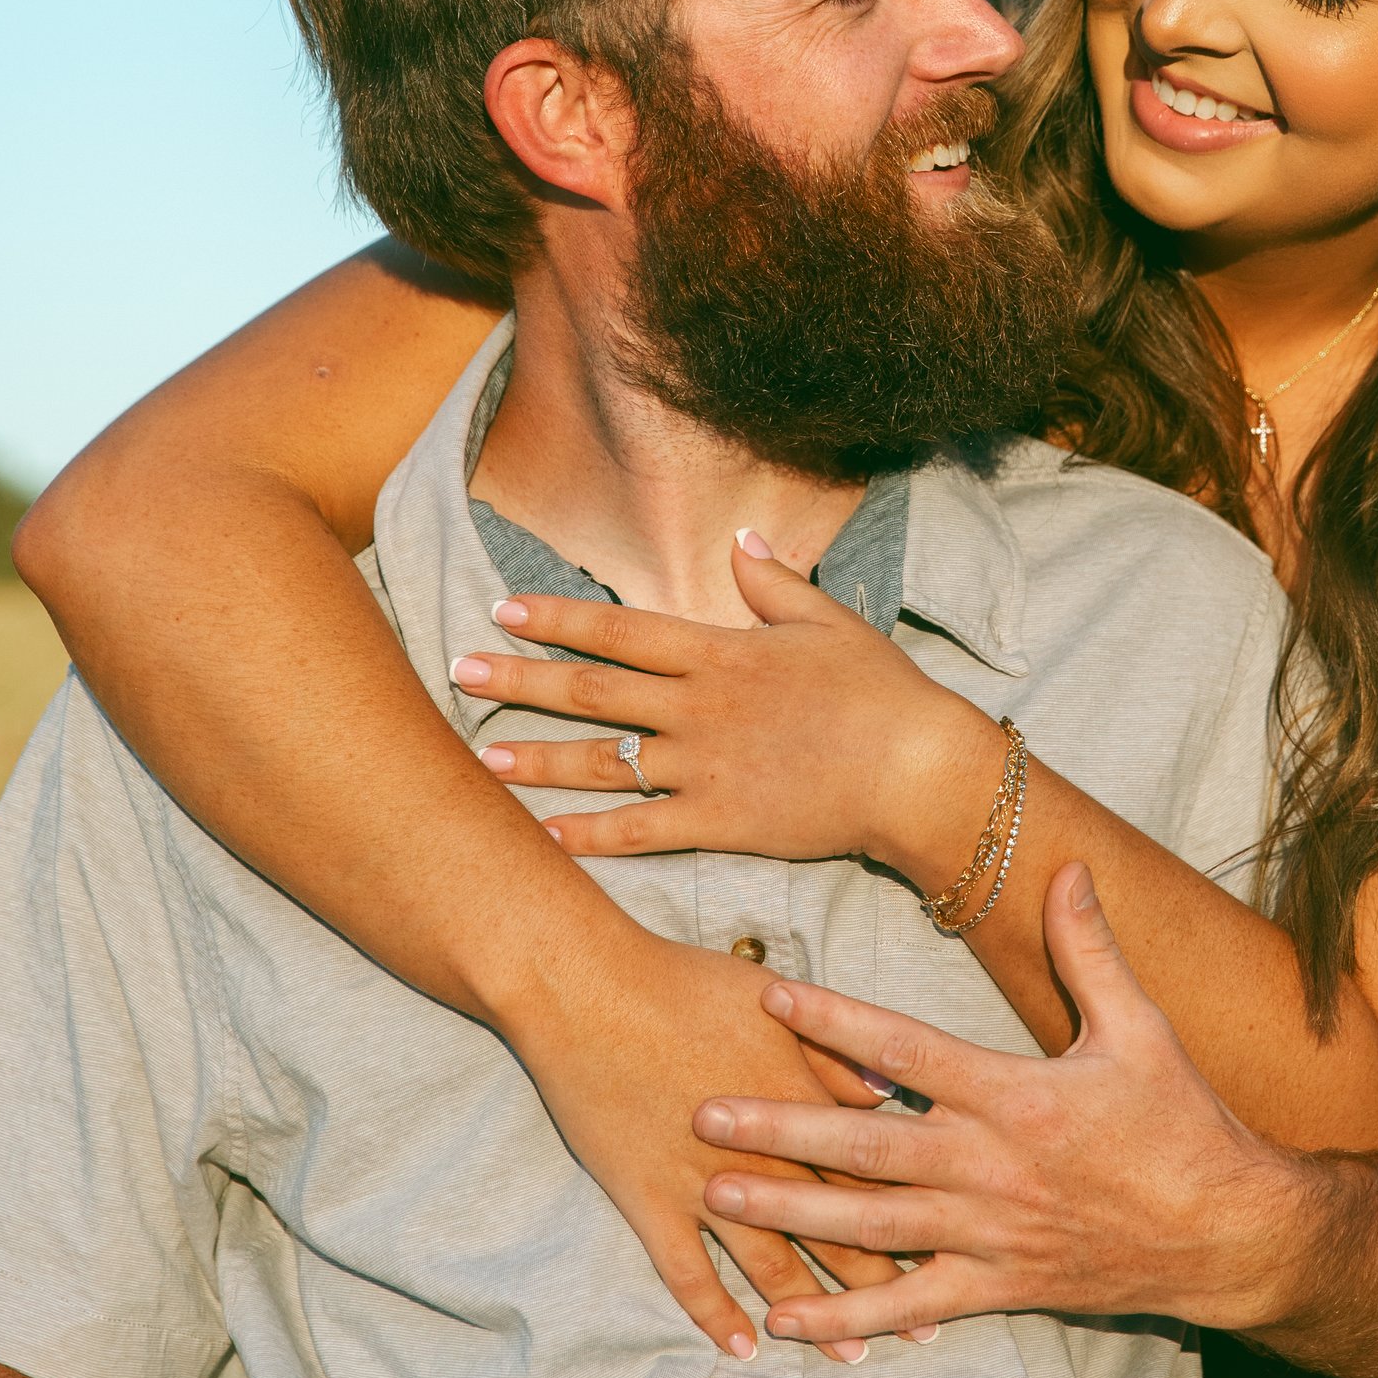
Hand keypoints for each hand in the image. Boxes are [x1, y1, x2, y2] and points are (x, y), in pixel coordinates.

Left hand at [448, 538, 996, 871]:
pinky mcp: (718, 824)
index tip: (504, 608)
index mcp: (719, 653)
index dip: (557, 618)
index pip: (619, 630)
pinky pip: (639, 831)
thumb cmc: (881, 692)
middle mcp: (697, 708)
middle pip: (591, 691)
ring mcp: (703, 768)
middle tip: (461, 669)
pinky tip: (544, 835)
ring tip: (480, 754)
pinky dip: (588, 834)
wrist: (916, 772)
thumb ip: (775, 584)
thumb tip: (741, 543)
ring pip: (601, 763)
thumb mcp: (830, 621)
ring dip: (536, 758)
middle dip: (520, 679)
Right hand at [507, 919, 921, 1365]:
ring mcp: (704, 1186)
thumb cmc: (684, 982)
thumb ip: (835, 1051)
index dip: (916, 1215)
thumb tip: (890, 1091)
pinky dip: (716, 1313)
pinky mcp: (649, 1200)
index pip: (874, 1174)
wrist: (588, 990)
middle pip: (838, 1231)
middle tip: (925, 1332)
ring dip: (815, 1312)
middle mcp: (764, 1158)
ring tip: (854, 1359)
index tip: (957, 1252)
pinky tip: (743, 1348)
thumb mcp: (775, 1002)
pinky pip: (688, 1273)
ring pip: (774, 1265)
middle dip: (885, 1284)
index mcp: (801, 1105)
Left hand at [690, 863, 1317, 1344]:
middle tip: (702, 1112)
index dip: (836, 1021)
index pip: (907, 1050)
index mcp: (1016, 1096)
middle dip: (780, 1128)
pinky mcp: (998, 1287)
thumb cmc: (1185, 1126)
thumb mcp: (1142, 1028)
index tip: (769, 993)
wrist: (1230, 1235)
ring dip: (791, 1212)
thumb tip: (1068, 867)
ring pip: (872, 1224)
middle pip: (866, 1144)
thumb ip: (1091, 950)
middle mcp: (990, 1166)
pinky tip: (785, 1316)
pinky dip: (847, 1314)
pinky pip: (910, 1303)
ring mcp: (988, 1233)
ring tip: (714, 1198)